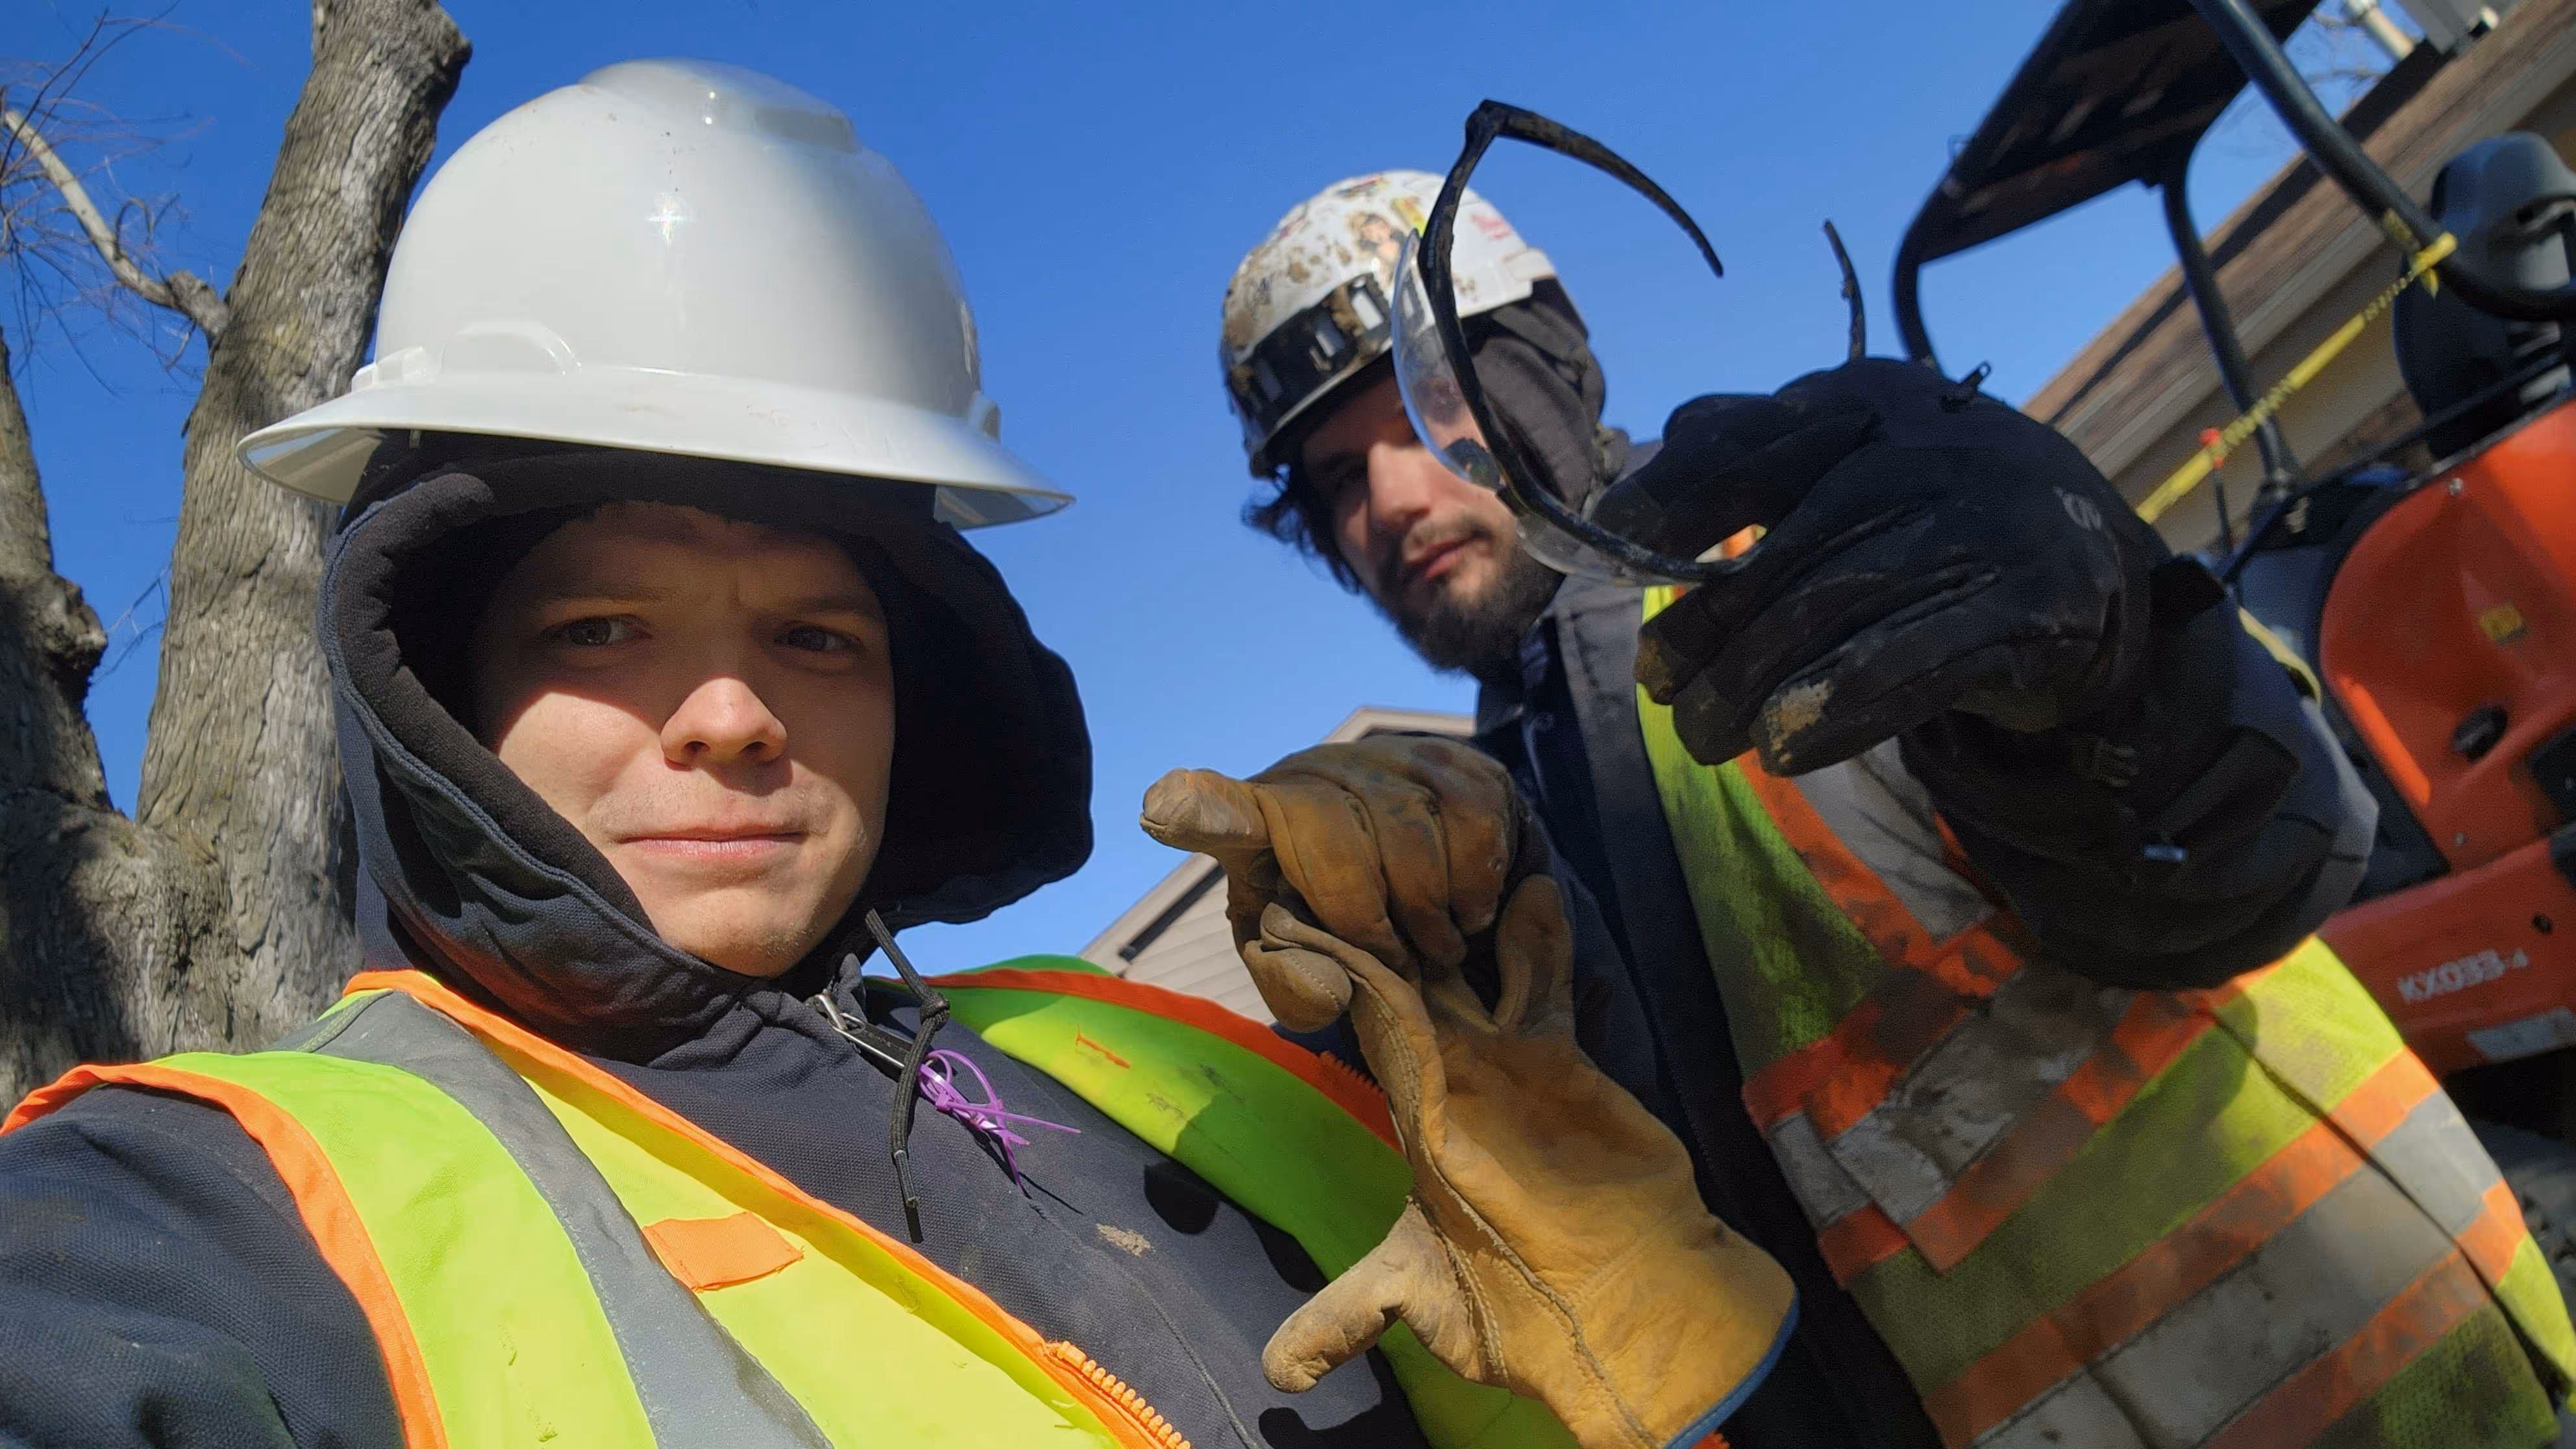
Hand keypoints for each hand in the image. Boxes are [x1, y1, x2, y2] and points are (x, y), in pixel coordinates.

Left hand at [1139, 736, 1538, 1029]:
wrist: (1435, 889)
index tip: (1164, 807)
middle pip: (1337, 843)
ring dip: (1433, 910)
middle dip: (1373, 921)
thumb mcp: (1311, 968)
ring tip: (1439, 941)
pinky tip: (1471, 906)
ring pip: (1411, 830)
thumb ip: (1300, 987)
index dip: (1201, 810)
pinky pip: (1473, 816)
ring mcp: (1381, 757)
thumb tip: (1326, 989)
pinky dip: (1479, 881)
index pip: (1224, 815)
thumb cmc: (1354, 930)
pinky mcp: (1449, 755)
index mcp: (1260, 829)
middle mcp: (1313, 775)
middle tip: (1404, 962)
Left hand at [1255, 878, 1795, 1448]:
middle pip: (1411, 979)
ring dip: (1458, 916)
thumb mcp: (1418, 1303)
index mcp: (1416, 1115)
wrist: (1621, 1317)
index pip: (1362, 1021)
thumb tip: (1278, 1373)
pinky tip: (1536, 891)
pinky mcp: (1566, 1066)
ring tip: (1428, 839)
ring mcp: (1511, 1067)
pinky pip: (1548, 991)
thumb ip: (1348, 1316)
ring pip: (1477, 971)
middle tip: (1347, 839)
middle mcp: (1455, 1079)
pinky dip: (1544, 944)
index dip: (1329, 968)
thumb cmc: (1517, 1313)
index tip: (1289, 911)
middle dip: (1383, 917)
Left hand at [1592, 358, 2166, 772]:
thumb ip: (1758, 452)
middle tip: (1660, 693)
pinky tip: (1786, 750)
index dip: (1667, 505)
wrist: (2090, 567)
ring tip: (1706, 738)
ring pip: (1836, 612)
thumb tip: (1658, 449)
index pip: (1745, 449)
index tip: (1608, 556)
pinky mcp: (2034, 606)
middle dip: (1706, 636)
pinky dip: (1840, 709)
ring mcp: (1990, 526)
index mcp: (1867, 403)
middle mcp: (1929, 450)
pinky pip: (1916, 664)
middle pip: (1782, 554)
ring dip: (1755, 689)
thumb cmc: (1932, 518)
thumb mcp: (1850, 463)